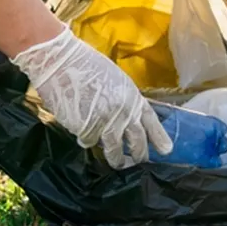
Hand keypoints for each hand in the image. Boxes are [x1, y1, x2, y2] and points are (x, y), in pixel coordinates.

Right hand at [13, 28, 172, 168]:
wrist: (61, 62)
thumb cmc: (85, 64)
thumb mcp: (114, 79)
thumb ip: (123, 99)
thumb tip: (124, 117)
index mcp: (132, 97)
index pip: (151, 122)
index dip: (159, 138)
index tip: (165, 151)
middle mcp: (124, 113)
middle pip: (137, 143)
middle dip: (138, 156)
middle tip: (137, 161)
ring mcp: (106, 124)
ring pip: (115, 151)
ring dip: (116, 160)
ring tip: (116, 162)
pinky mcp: (87, 131)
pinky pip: (89, 142)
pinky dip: (86, 140)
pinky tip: (81, 131)